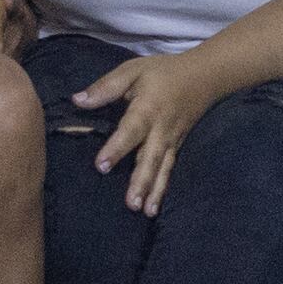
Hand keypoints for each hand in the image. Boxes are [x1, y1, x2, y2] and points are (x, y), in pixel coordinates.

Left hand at [73, 49, 219, 214]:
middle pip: (150, 158)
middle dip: (141, 181)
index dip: (116, 149)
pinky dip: (163, 189)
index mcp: (147, 109)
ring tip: (145, 212)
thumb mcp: (133, 70)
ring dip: (154, 191)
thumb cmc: (163, 72)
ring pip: (162, 169)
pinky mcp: (177, 148)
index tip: (101, 166)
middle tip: (130, 204)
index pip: (130, 131)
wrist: (205, 76)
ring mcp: (171, 141)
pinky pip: (169, 170)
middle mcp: (161, 130)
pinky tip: (154, 207)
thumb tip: (77, 101)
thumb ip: (106, 87)